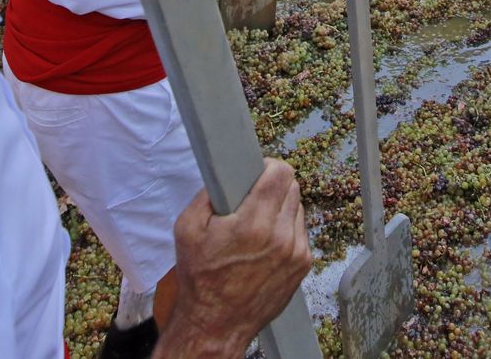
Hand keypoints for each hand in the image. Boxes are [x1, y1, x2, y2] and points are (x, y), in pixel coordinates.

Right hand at [159, 160, 312, 357]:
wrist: (216, 324)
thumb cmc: (200, 280)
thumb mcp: (186, 229)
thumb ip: (207, 194)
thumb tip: (225, 175)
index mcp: (252, 224)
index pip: (280, 174)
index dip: (268, 166)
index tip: (258, 171)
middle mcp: (280, 237)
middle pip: (292, 187)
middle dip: (273, 187)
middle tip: (253, 197)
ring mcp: (296, 252)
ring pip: (298, 207)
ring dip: (281, 208)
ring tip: (258, 223)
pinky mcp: (303, 264)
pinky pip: (300, 230)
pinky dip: (286, 229)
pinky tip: (266, 242)